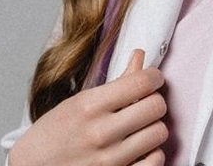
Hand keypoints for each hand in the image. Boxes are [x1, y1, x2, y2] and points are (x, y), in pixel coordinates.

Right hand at [9, 49, 167, 165]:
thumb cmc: (54, 135)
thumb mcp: (79, 101)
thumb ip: (116, 81)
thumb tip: (139, 56)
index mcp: (90, 106)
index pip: (142, 82)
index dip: (154, 77)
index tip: (153, 78)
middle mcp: (100, 133)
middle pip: (155, 107)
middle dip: (155, 100)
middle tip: (147, 102)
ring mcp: (108, 161)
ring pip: (159, 134)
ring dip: (154, 127)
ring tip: (142, 126)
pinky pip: (154, 162)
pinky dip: (153, 153)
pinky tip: (142, 148)